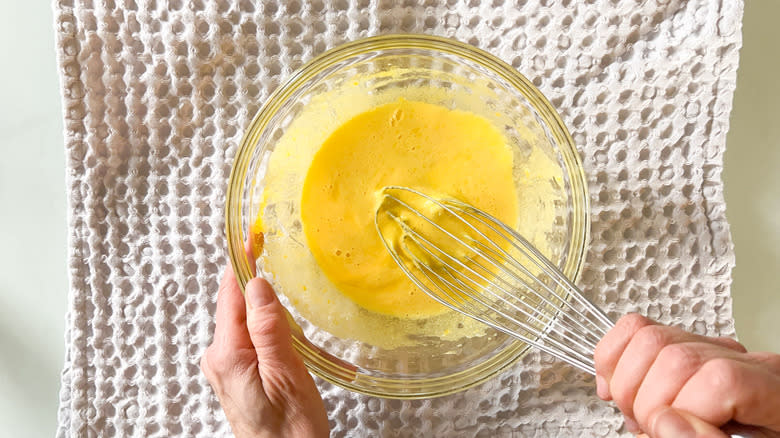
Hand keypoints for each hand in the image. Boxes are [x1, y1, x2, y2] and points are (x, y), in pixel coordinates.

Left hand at [201, 265, 328, 437]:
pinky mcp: (237, 373)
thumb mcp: (286, 375)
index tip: (253, 234)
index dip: (243, 260)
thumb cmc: (288, 432)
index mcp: (228, 354)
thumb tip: (258, 285)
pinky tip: (291, 343)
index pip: (231, 293)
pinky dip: (271, 330)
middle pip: (238, 304)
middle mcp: (219, 357)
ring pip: (247, 320)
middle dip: (263, 288)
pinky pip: (251, 337)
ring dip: (271, 313)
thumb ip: (268, 328)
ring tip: (295, 328)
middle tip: (280, 266)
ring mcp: (226, 366)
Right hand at [594, 314, 779, 436]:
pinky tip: (617, 390)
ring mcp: (707, 348)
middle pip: (676, 357)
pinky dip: (612, 359)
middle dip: (647, 402)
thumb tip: (666, 423)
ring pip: (648, 337)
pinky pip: (634, 328)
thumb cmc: (754, 436)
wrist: (755, 433)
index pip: (721, 378)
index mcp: (770, 389)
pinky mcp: (679, 345)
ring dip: (627, 385)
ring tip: (638, 418)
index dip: (684, 407)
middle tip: (649, 430)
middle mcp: (739, 359)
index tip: (666, 432)